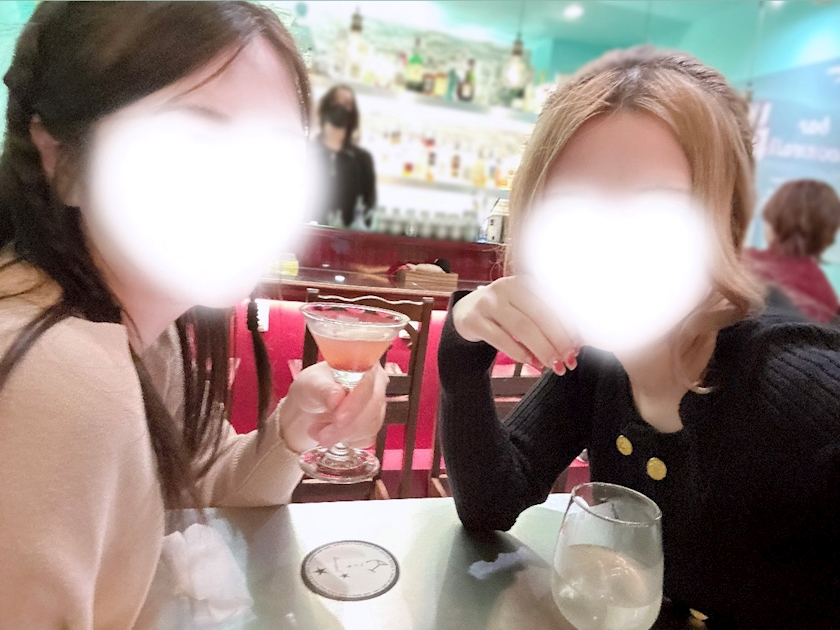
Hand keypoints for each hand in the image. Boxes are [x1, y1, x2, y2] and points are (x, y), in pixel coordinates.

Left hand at [279, 362, 388, 452]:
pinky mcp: (373, 424)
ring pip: (370, 425)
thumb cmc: (312, 386)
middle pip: (373, 407)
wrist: (310, 405)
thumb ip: (323, 389)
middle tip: (323, 435)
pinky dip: (346, 440)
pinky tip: (331, 433)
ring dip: (343, 434)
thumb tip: (337, 397)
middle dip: (347, 425)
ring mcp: (377, 404)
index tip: (338, 418)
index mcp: (364, 364)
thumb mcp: (310, 383)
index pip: (368, 383)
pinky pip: (367, 437)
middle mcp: (375, 383)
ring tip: (319, 432)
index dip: (356, 403)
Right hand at [452, 276, 579, 374]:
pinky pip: (501, 339)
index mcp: (525, 281)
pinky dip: (520, 353)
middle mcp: (506, 286)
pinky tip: (533, 363)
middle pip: (539, 316)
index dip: (568, 326)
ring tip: (554, 366)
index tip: (579, 346)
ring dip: (542, 350)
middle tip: (569, 360)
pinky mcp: (473, 319)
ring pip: (522, 328)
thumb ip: (547, 320)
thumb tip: (575, 344)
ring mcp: (487, 302)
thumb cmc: (505, 313)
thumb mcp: (525, 308)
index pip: (552, 303)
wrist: (466, 312)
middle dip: (558, 341)